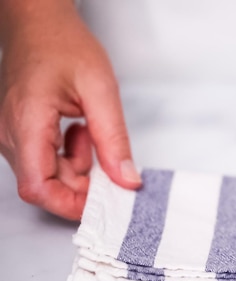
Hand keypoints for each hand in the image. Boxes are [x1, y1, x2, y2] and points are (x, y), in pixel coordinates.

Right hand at [0, 0, 140, 219]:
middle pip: (44, 184)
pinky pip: (44, 160)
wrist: (40, 23)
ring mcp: (11, 135)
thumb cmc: (63, 45)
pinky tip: (79, 131)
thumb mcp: (101, 91)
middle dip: (82, 183)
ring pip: (46, 174)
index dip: (70, 203)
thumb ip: (114, 139)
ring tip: (90, 133)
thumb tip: (126, 179)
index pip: (38, 187)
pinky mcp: (19, 133)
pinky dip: (69, 155)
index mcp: (26, 124)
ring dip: (78, 166)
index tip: (103, 202)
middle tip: (111, 165)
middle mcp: (10, 134)